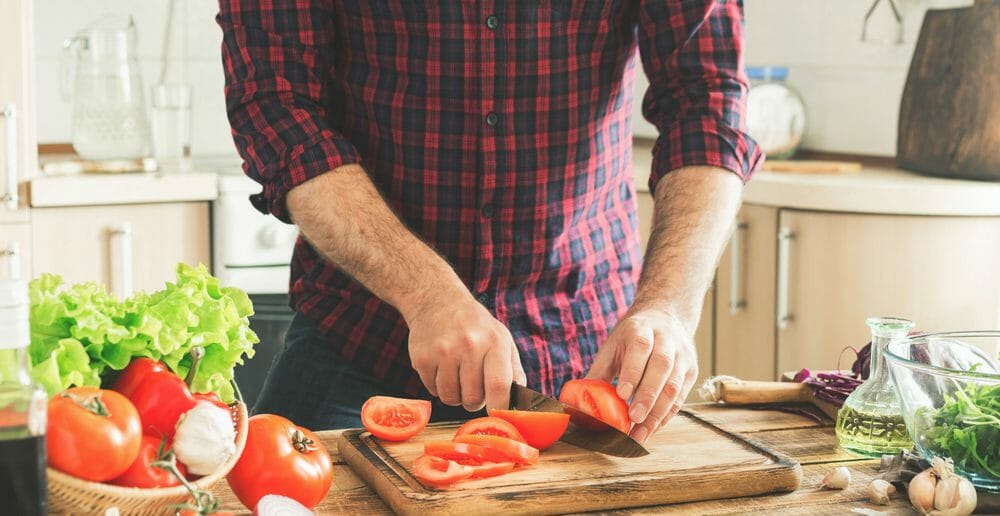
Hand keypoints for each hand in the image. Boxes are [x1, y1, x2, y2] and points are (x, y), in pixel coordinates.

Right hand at [405, 292, 526, 411]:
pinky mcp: (422, 358)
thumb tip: (519, 403)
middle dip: (474, 401)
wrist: (438, 302)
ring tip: (458, 375)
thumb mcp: (502, 339)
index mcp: (494, 342)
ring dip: (455, 394)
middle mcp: (469, 345)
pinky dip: (438, 386)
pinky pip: (433, 391)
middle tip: (473, 386)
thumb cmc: (476, 326)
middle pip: (472, 398)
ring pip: (451, 398)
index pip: (499, 386)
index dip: (498, 407)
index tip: (496, 413)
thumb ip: (514, 371)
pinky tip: (442, 367)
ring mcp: (443, 352)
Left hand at [586, 307, 697, 442]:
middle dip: (647, 395)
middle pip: (662, 367)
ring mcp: (682, 356)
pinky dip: (666, 416)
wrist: (665, 317)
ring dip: (658, 412)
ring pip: (675, 385)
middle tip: (633, 418)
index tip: (621, 394)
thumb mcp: (613, 345)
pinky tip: (651, 429)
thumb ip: (599, 371)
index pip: (641, 348)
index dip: (633, 372)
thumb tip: (578, 400)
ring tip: (640, 434)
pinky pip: (680, 397)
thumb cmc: (633, 336)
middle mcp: (667, 340)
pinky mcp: (691, 371)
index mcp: (643, 328)